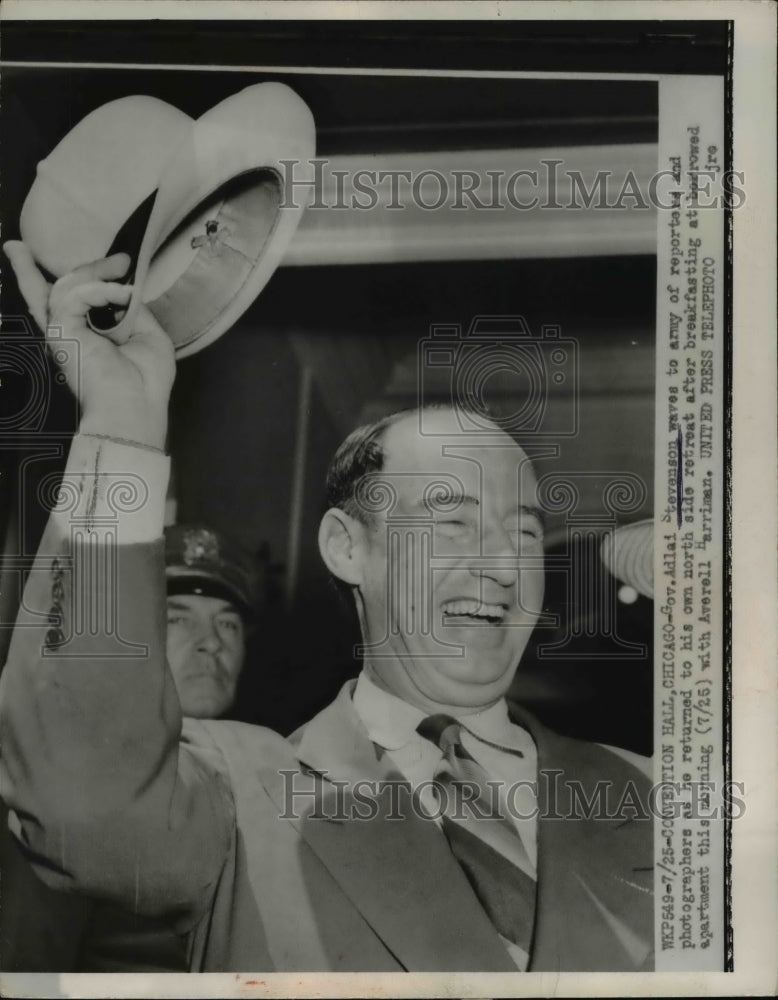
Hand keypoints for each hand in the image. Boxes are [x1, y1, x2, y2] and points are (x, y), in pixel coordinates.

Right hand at [4, 241, 174, 449]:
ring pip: (65, 287)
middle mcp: (71, 335)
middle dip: (83, 267)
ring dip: (96, 272)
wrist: (136, 406)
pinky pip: (75, 296)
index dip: (62, 278)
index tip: (100, 261)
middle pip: (52, 290)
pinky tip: (122, 294)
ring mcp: (63, 333)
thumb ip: (131, 310)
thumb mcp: (148, 334)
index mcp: (88, 337)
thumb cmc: (146, 381)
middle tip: (121, 259)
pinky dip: (100, 290)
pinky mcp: (62, 332)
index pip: (67, 303)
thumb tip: (123, 288)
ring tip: (123, 265)